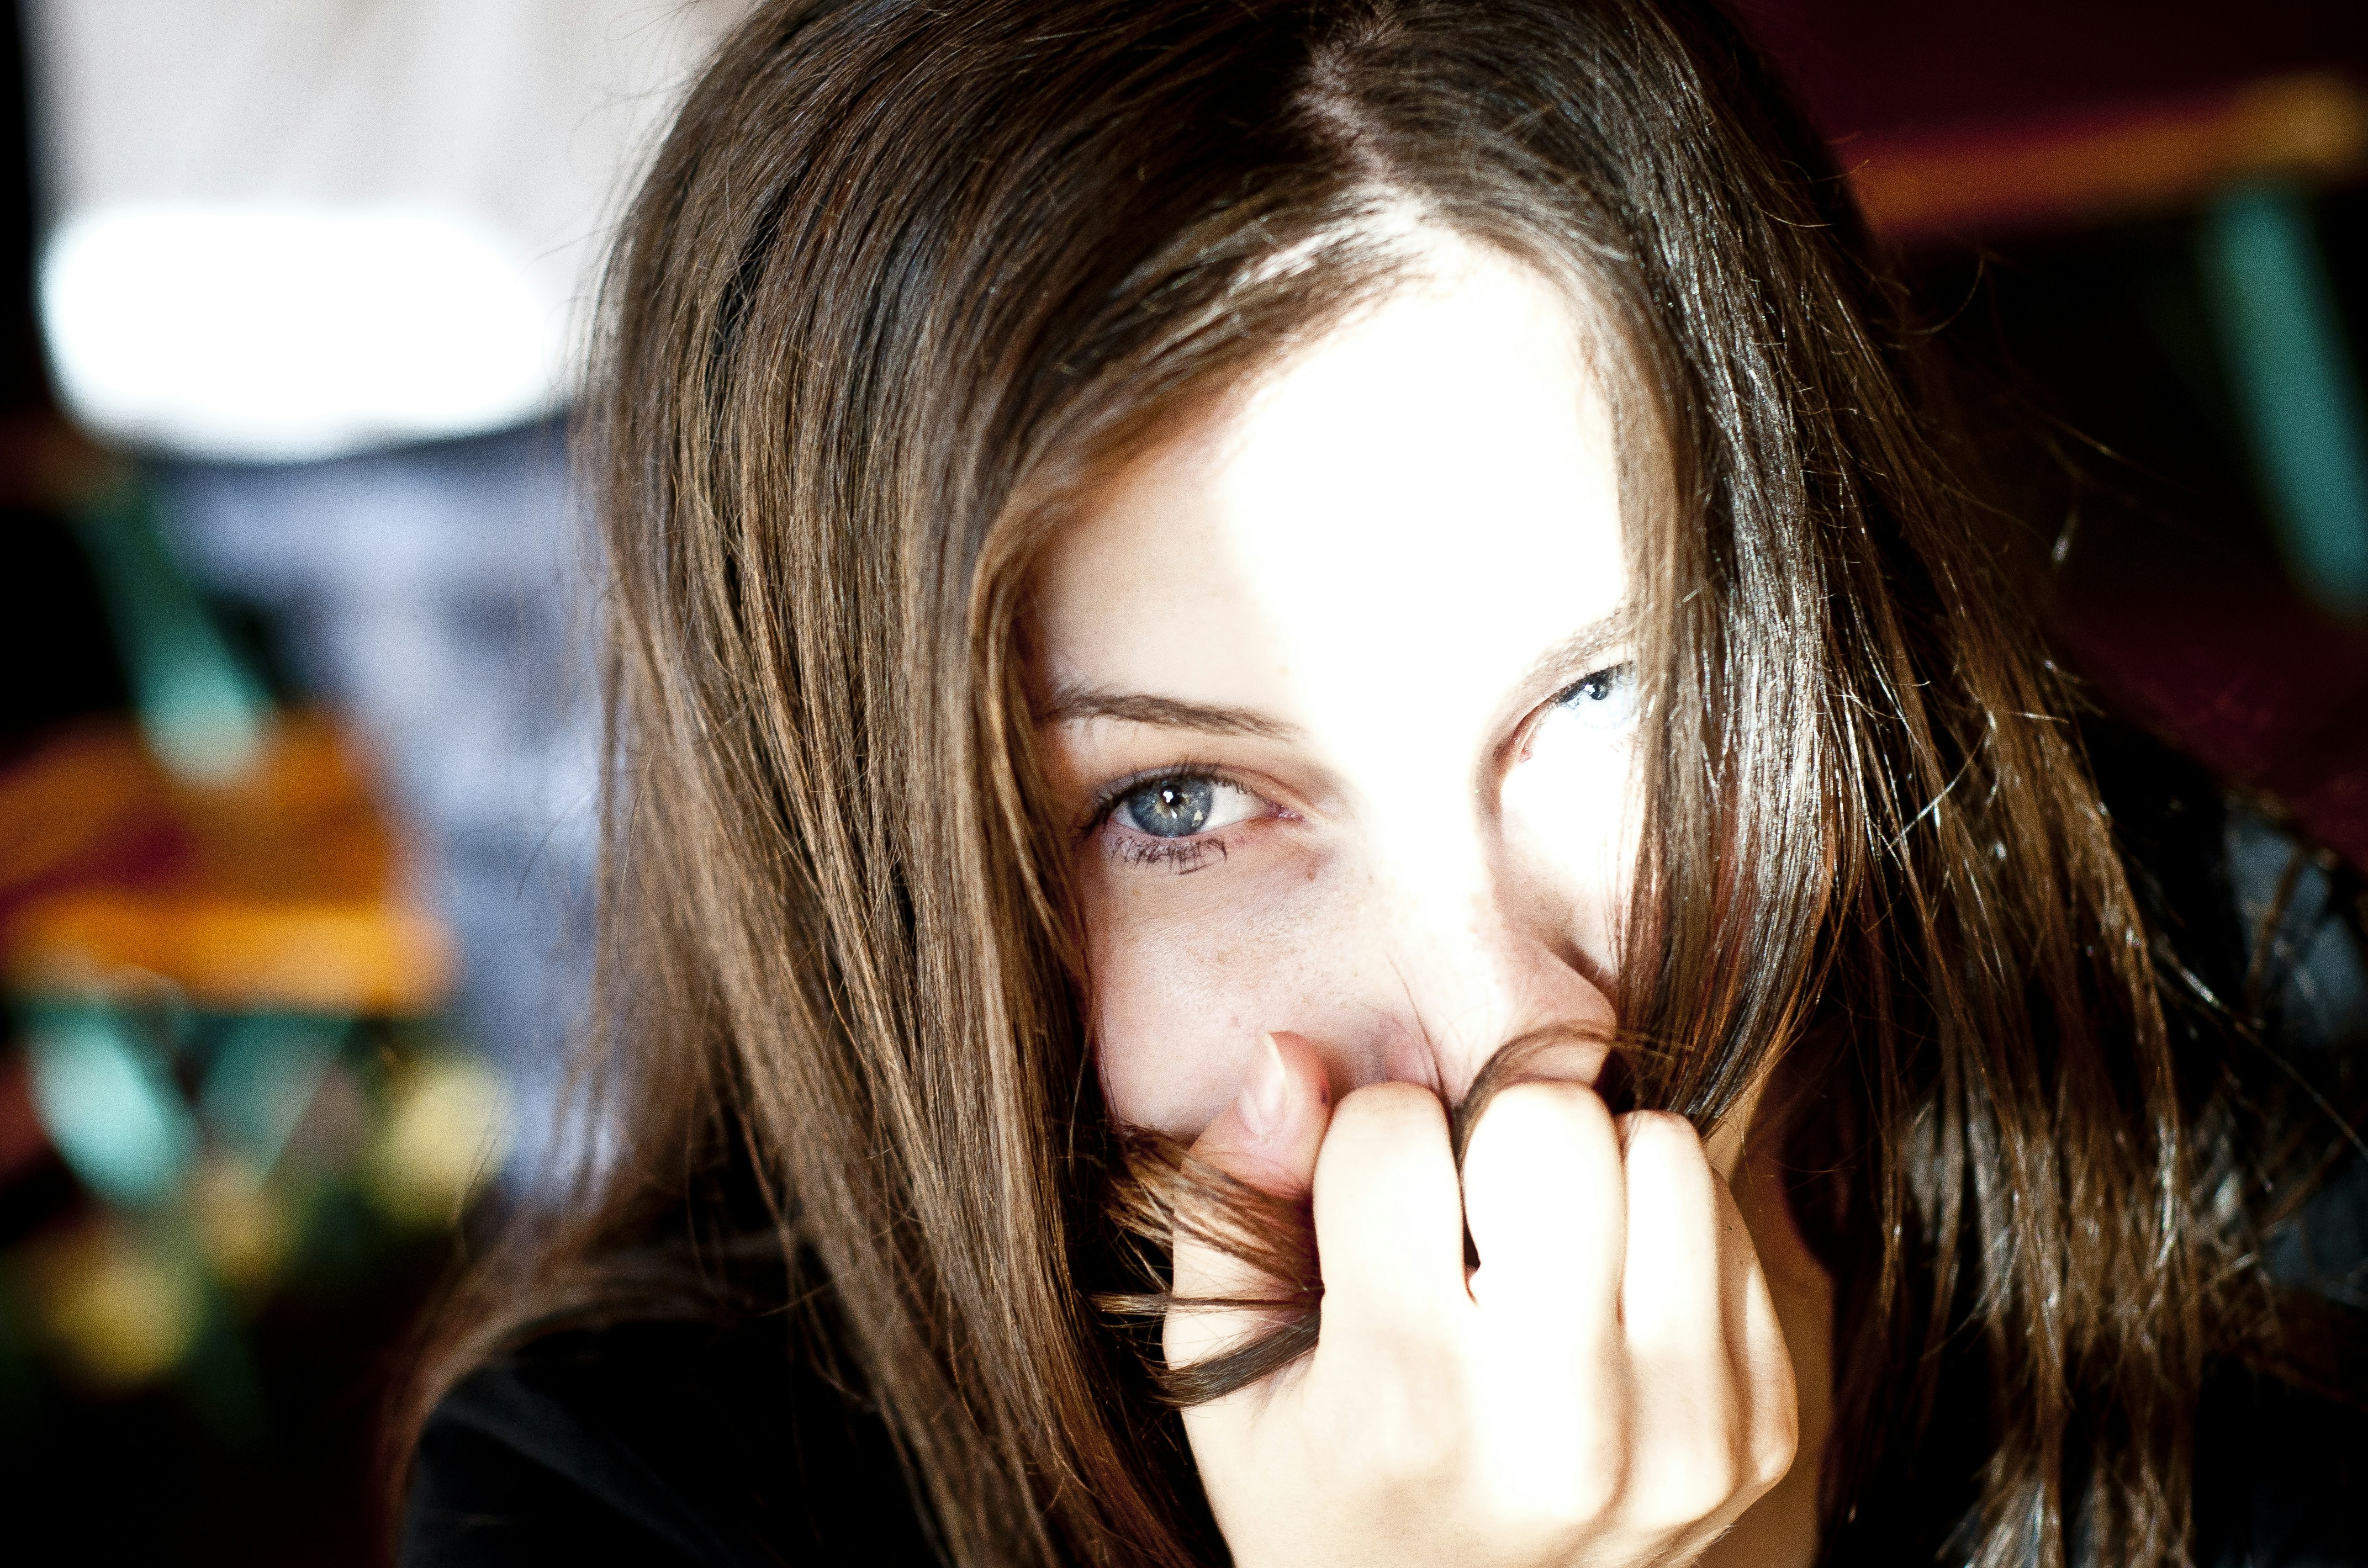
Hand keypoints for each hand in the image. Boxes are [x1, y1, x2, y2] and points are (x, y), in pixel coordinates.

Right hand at [1169, 1032, 1797, 1567]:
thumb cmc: (1318, 1478)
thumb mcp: (1223, 1369)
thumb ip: (1227, 1200)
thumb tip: (1291, 1053)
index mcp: (1403, 1404)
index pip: (1390, 1130)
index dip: (1366, 1146)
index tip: (1368, 1219)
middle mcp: (1559, 1426)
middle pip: (1554, 1120)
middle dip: (1495, 1141)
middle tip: (1468, 1222)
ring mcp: (1681, 1437)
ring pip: (1663, 1150)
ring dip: (1594, 1175)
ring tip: (1539, 1258)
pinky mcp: (1759, 1433)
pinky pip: (1727, 1223)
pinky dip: (1660, 1239)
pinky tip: (1600, 1311)